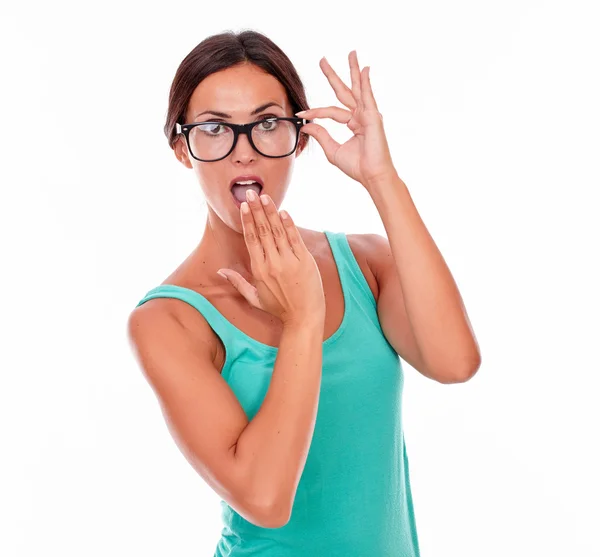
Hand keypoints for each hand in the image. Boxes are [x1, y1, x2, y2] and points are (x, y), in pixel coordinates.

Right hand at [217, 191, 325, 325]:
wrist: (304, 317)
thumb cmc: (279, 308)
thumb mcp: (254, 298)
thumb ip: (238, 282)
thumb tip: (221, 271)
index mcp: (259, 270)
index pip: (251, 240)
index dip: (247, 221)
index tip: (243, 206)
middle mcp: (273, 263)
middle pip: (262, 232)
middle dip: (256, 210)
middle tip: (250, 193)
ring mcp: (289, 261)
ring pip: (278, 232)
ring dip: (271, 213)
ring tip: (265, 197)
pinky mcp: (304, 261)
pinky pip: (295, 239)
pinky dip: (289, 224)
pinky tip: (283, 212)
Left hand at [296, 51, 396, 189]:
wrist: (371, 175)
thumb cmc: (357, 166)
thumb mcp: (332, 150)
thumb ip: (321, 136)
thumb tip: (307, 125)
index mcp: (353, 123)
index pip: (331, 111)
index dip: (315, 111)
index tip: (301, 113)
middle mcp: (361, 116)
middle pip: (346, 91)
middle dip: (334, 76)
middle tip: (322, 60)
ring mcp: (368, 114)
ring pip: (358, 88)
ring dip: (354, 70)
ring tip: (351, 53)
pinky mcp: (373, 117)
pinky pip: (367, 96)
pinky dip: (366, 83)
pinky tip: (364, 70)